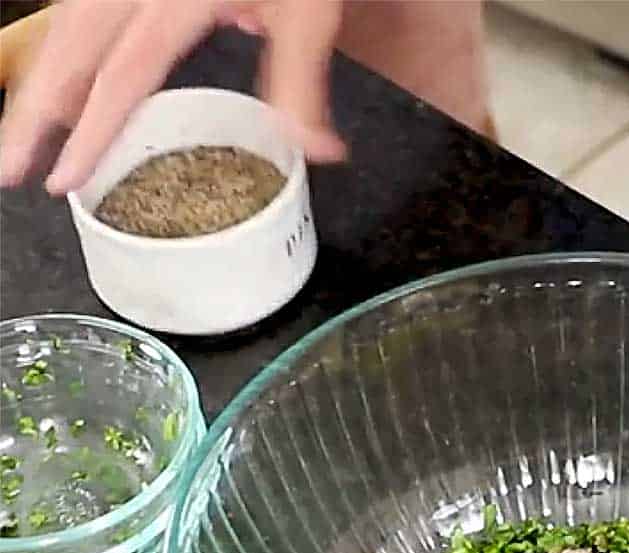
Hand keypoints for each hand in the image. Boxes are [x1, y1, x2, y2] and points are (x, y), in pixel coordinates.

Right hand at [0, 0, 345, 194]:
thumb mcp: (306, 11)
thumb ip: (301, 80)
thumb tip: (316, 150)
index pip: (122, 74)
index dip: (90, 130)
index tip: (62, 178)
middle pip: (69, 49)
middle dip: (33, 112)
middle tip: (9, 169)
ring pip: (66, 29)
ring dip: (43, 84)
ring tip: (24, 138)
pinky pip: (82, 15)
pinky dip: (67, 55)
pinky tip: (62, 86)